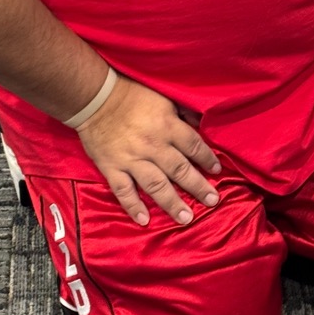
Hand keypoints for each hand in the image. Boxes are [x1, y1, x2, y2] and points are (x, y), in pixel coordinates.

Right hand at [76, 75, 221, 225]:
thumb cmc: (131, 94)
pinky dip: (133, 207)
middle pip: (180, 171)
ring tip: (187, 218)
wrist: (96, 97)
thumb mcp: (163, 97)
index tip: (217, 171)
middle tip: (212, 202)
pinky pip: (124, 191)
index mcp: (167, 126)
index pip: (194, 146)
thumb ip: (181, 113)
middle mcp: (153, 146)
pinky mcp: (112, 168)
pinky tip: (144, 220)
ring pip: (156, 186)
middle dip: (198, 187)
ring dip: (172, 204)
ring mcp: (132, 159)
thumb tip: (199, 125)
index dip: (207, 159)